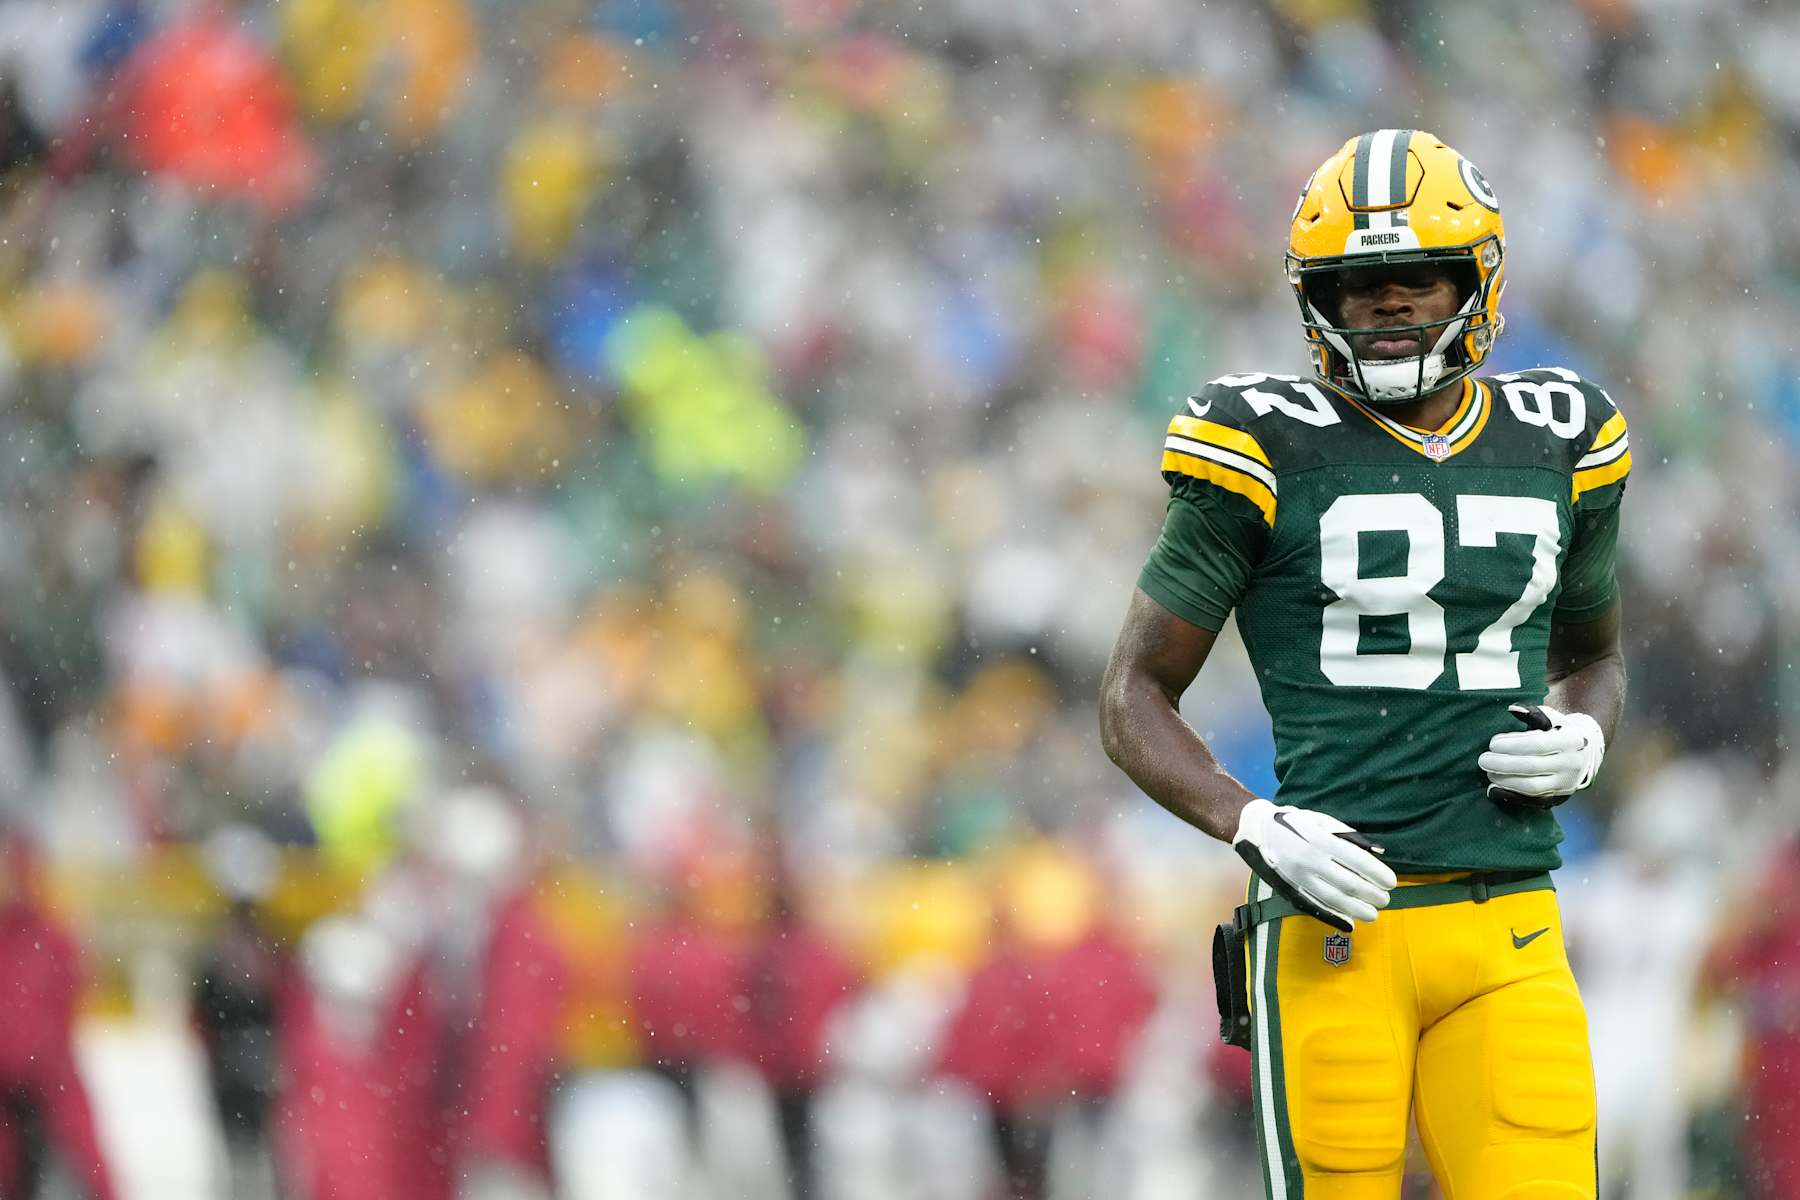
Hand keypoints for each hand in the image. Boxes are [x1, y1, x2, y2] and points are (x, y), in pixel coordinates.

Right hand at [1232, 799, 1395, 931]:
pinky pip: (1315, 907)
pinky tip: (1350, 922)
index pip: (1357, 861)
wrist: (1258, 830)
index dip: (1377, 874)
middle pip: (1349, 883)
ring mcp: (1299, 877)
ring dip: (1358, 909)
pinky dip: (1335, 917)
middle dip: (1372, 894)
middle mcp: (1310, 860)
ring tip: (1374, 913)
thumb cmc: (1295, 822)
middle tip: (1385, 899)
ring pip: (1334, 899)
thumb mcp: (1322, 820)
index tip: (1391, 882)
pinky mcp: (1290, 889)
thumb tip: (1378, 852)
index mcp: (1320, 840)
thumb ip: (1349, 835)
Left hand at [1481, 703, 1605, 807]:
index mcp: (1571, 741)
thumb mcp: (1552, 718)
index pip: (1538, 744)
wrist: (1585, 754)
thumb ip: (1533, 712)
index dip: (1512, 745)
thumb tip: (1513, 708)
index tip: (1492, 744)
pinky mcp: (1559, 797)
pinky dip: (1511, 795)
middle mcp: (1571, 764)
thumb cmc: (1560, 731)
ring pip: (1532, 787)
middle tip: (1483, 760)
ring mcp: (1566, 783)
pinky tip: (1494, 789)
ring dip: (1505, 780)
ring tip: (1488, 772)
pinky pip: (1532, 800)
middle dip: (1503, 764)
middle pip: (1532, 767)